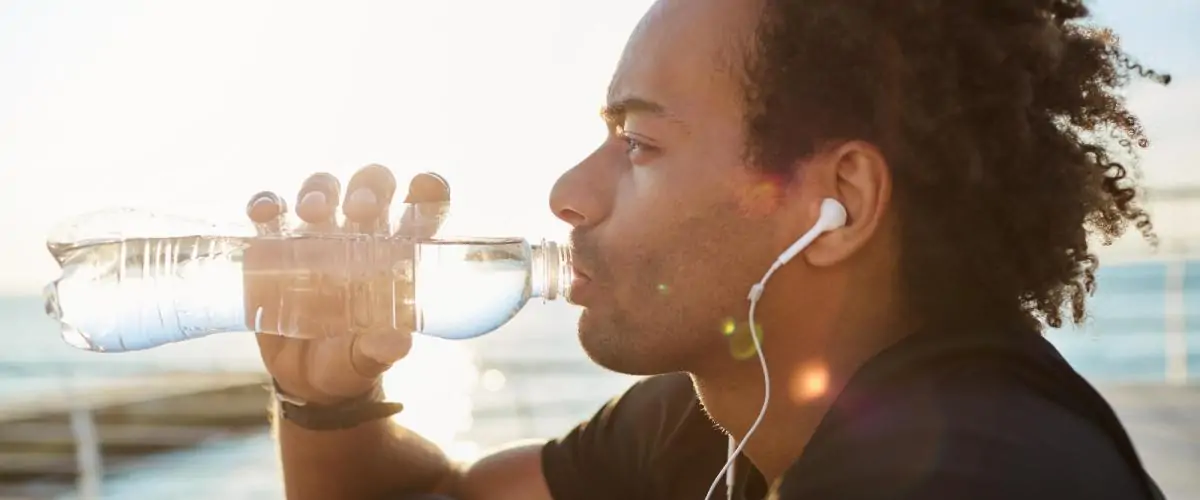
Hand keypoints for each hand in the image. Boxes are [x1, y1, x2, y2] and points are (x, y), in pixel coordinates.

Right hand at [244, 165, 450, 404]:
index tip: (423, 187)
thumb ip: (382, 349)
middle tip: (361, 209)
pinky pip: (271, 213)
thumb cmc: (352, 361)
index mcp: (396, 254)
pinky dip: (267, 205)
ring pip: (321, 189)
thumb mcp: (369, 358)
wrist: (306, 380)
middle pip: (369, 187)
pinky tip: (266, 214)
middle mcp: (359, 235)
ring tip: (314, 213)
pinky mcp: (274, 248)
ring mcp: (316, 237)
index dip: (427, 190)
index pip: (420, 209)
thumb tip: (397, 341)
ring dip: (319, 190)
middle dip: (368, 187)